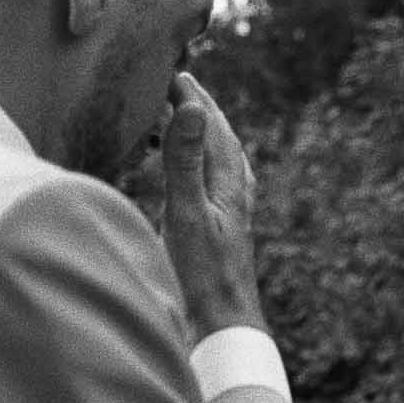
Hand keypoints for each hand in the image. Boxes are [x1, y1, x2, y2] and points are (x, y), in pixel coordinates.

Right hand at [161, 72, 264, 339]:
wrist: (224, 331)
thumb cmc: (203, 279)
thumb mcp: (187, 214)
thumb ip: (185, 161)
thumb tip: (192, 107)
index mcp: (226, 184)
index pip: (210, 125)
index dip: (191, 97)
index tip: (170, 71)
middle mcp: (233, 196)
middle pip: (221, 139)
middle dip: (201, 109)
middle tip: (181, 84)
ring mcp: (230, 218)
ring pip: (222, 163)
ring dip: (205, 138)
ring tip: (189, 121)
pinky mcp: (223, 238)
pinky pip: (217, 189)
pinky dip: (206, 170)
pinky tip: (204, 183)